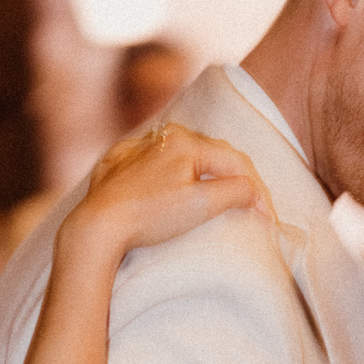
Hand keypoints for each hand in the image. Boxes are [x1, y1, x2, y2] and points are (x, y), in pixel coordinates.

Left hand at [61, 125, 270, 261]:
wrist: (95, 227)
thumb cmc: (149, 216)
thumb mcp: (200, 205)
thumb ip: (235, 192)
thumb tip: (252, 190)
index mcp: (187, 141)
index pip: (234, 161)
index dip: (255, 190)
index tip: (267, 218)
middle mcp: (161, 136)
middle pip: (209, 154)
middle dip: (230, 176)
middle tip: (247, 202)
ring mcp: (134, 148)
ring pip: (179, 156)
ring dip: (199, 171)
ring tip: (211, 191)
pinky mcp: (114, 165)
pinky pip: (147, 163)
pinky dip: (163, 174)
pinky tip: (165, 185)